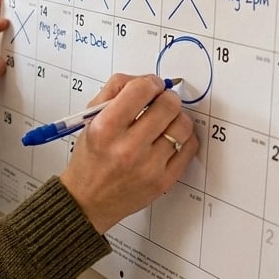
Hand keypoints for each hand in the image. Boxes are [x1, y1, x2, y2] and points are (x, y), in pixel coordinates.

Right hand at [58, 73, 198, 233]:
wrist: (88, 199)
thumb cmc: (90, 157)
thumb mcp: (90, 118)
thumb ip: (113, 91)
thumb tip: (144, 79)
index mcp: (105, 128)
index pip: (141, 90)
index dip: (151, 82)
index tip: (152, 86)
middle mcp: (127, 148)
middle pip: (168, 105)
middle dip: (166, 98)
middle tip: (161, 102)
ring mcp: (149, 166)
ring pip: (183, 125)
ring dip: (177, 117)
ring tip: (165, 121)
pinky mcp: (164, 180)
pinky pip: (189, 147)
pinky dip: (184, 137)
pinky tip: (170, 138)